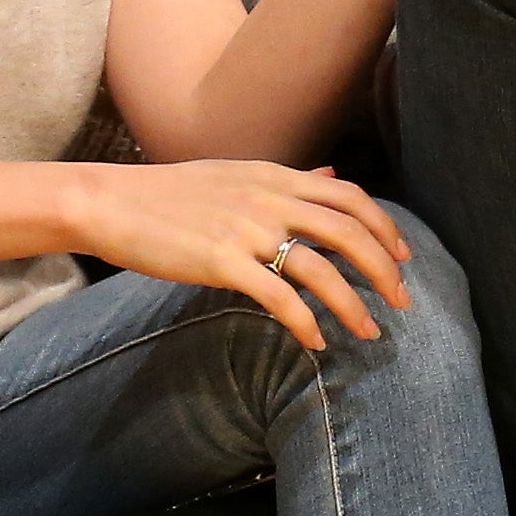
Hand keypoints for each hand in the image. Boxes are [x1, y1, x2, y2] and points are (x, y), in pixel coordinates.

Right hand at [64, 160, 411, 349]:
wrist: (112, 202)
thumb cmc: (170, 193)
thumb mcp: (237, 173)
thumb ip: (288, 180)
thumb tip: (332, 175)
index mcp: (274, 176)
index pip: (349, 197)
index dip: (384, 226)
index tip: (403, 255)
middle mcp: (268, 198)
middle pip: (349, 232)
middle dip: (384, 268)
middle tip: (403, 301)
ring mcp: (246, 229)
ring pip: (321, 268)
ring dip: (353, 304)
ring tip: (370, 331)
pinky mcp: (221, 261)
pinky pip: (278, 297)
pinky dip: (305, 322)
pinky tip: (316, 342)